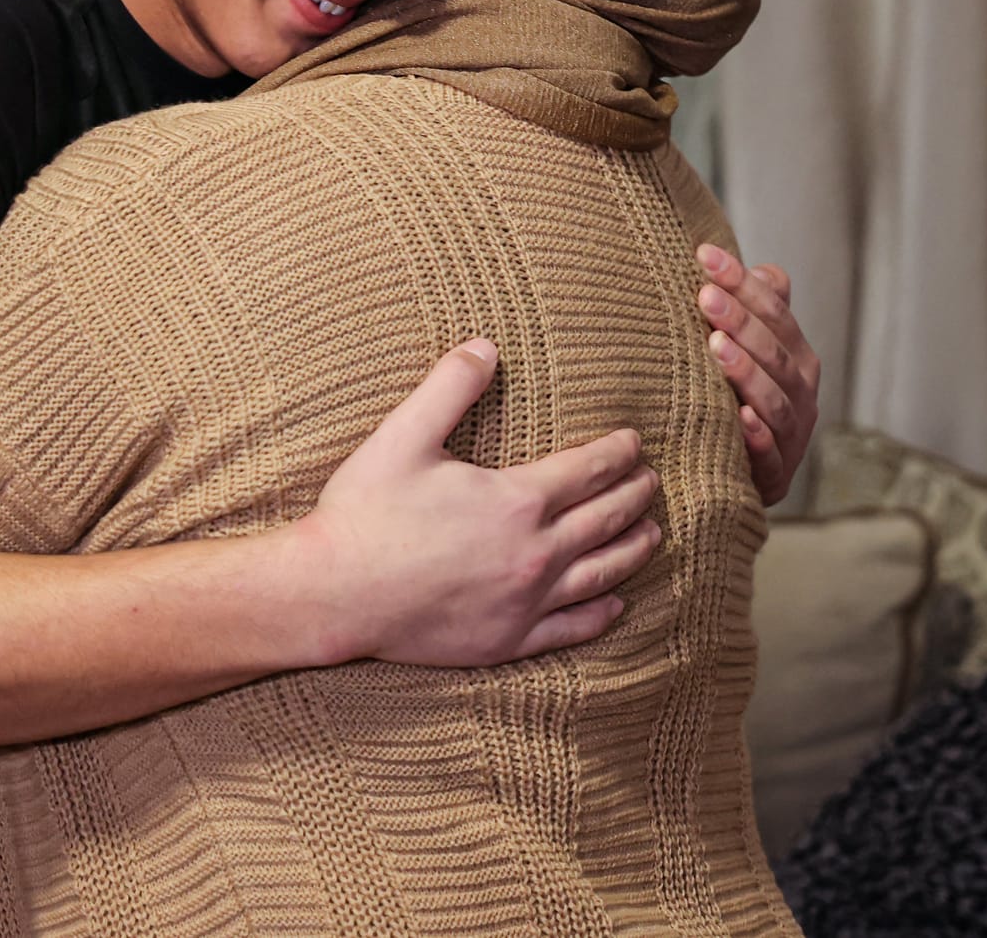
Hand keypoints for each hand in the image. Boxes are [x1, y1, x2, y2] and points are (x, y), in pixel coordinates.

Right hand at [293, 339, 661, 667]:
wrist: (333, 593)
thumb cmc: (364, 512)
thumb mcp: (402, 436)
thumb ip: (449, 386)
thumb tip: (486, 346)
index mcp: (516, 500)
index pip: (590, 470)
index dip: (618, 453)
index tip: (634, 443)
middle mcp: (534, 553)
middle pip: (606, 519)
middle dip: (635, 495)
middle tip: (652, 480)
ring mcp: (525, 602)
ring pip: (601, 573)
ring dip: (633, 549)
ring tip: (653, 533)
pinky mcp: (508, 640)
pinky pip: (571, 628)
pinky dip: (602, 614)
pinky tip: (617, 603)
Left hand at [695, 248, 821, 505]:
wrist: (745, 476)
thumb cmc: (743, 398)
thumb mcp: (754, 353)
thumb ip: (762, 313)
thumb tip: (766, 271)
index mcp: (796, 356)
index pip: (774, 311)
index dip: (742, 282)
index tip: (705, 255)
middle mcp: (801, 391)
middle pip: (775, 351)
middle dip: (742, 320)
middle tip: (705, 295)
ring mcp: (793, 433)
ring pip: (774, 399)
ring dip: (746, 371)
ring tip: (716, 346)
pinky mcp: (777, 474)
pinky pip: (772, 455)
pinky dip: (758, 436)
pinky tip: (738, 417)